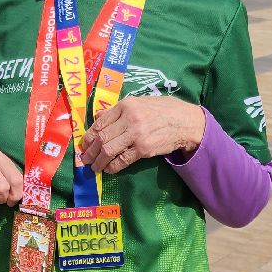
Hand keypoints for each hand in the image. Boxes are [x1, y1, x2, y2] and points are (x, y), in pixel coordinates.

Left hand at [79, 97, 205, 174]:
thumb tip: (98, 116)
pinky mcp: (144, 149)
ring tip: (94, 167)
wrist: (187, 122)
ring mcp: (136, 134)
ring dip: (98, 161)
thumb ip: (118, 109)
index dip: (89, 136)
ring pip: (109, 150)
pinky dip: (113, 166)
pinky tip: (109, 169)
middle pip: (102, 137)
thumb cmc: (164, 110)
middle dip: (91, 151)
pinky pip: (123, 160)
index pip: (100, 122)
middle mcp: (129, 118)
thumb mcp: (140, 102)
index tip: (84, 144)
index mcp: (126, 105)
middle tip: (85, 159)